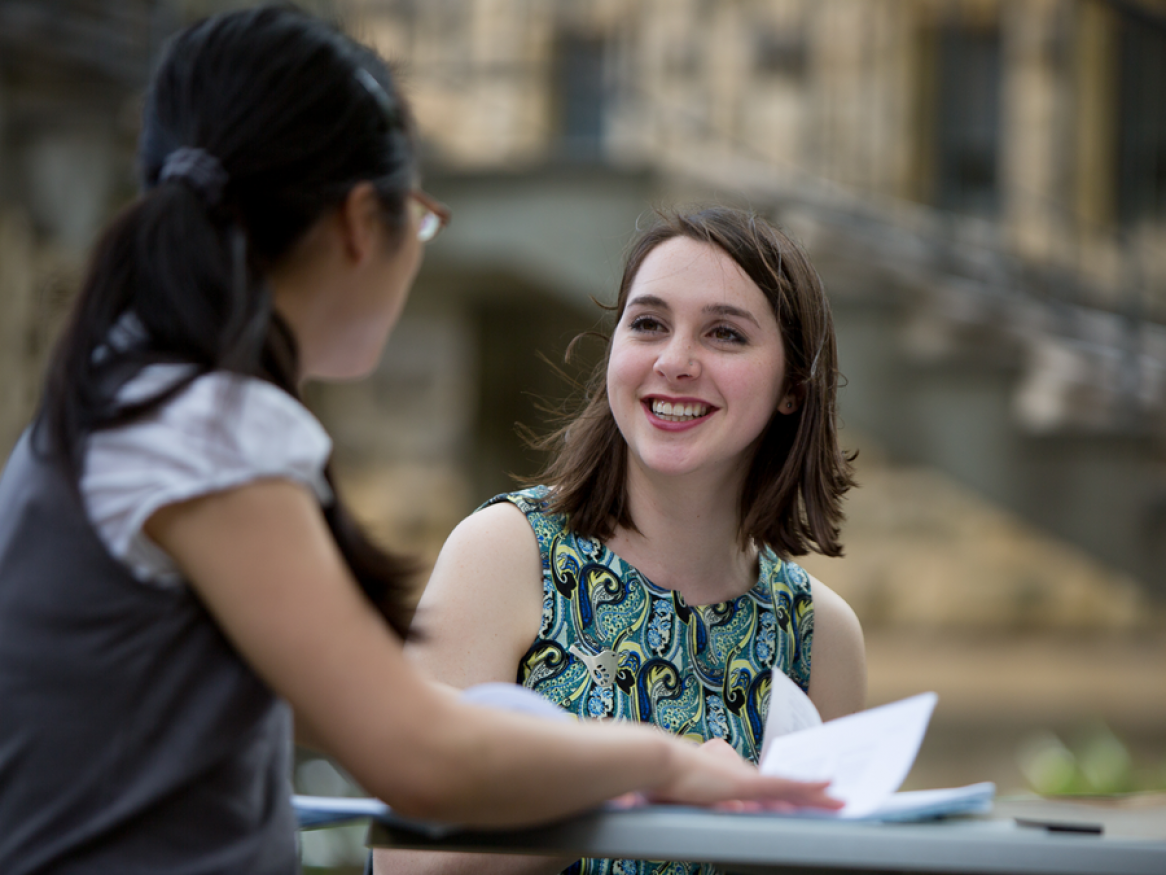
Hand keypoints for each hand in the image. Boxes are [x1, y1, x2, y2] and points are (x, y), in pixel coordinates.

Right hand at [646, 737, 841, 812]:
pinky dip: (806, 787)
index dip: (787, 796)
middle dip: (810, 796)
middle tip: (834, 800)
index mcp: (728, 782)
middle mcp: (741, 777)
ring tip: (840, 800)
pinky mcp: (746, 783)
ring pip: (789, 787)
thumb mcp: (684, 800)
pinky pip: (783, 785)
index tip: (802, 802)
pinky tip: (826, 788)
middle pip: (784, 788)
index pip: (764, 790)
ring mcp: (745, 779)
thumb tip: (703, 818)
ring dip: (816, 795)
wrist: (656, 763)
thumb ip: (697, 806)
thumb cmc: (662, 782)